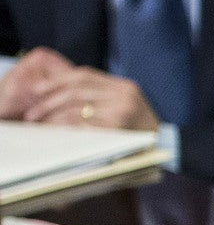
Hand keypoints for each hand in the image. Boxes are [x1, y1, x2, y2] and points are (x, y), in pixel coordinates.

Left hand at [0, 49, 156, 128]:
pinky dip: (66, 130)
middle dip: (48, 102)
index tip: (37, 90)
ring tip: (41, 125)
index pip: (84, 75)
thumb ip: (101, 97)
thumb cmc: (140, 131)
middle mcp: (124, 96)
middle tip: (32, 114)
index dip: (56, 81)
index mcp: (125, 86)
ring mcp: (123, 113)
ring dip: (53, 118)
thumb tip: (59, 94)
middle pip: (76, 91)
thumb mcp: (125, 106)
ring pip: (76, 109)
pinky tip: (57, 134)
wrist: (169, 149)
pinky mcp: (119, 131)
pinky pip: (83, 127)